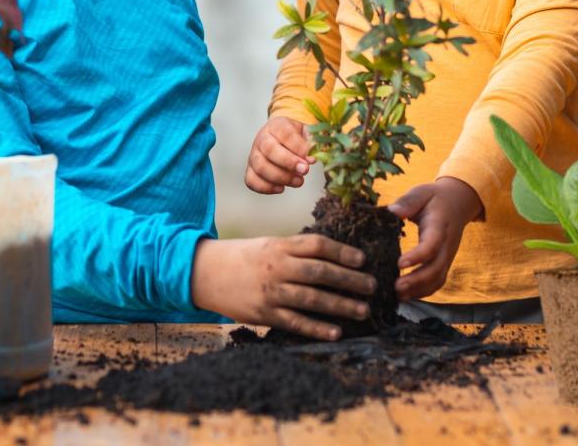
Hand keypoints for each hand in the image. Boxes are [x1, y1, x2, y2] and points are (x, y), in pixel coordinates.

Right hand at [191, 235, 375, 339]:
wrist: (204, 273)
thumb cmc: (242, 258)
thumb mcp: (268, 245)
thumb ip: (295, 251)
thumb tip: (332, 257)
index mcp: (279, 246)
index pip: (317, 245)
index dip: (342, 252)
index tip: (362, 260)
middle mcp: (277, 267)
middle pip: (321, 272)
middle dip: (350, 280)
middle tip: (372, 285)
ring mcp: (271, 291)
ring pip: (312, 298)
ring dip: (341, 305)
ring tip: (362, 309)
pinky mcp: (264, 313)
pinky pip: (296, 322)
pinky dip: (317, 328)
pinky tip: (335, 332)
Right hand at [245, 116, 313, 193]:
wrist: (280, 137)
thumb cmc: (294, 136)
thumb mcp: (305, 132)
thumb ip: (310, 143)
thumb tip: (311, 159)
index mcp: (276, 126)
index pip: (285, 134)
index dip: (297, 147)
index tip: (310, 159)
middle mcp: (261, 138)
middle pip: (269, 150)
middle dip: (289, 163)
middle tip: (305, 170)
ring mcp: (254, 154)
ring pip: (260, 167)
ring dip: (281, 177)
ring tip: (298, 181)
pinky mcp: (250, 169)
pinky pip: (252, 180)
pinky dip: (266, 187)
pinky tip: (281, 188)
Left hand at [387, 177, 482, 299]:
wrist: (458, 203)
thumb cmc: (435, 198)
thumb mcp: (422, 192)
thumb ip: (409, 201)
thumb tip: (393, 211)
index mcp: (440, 226)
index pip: (433, 244)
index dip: (418, 256)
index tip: (400, 263)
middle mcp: (446, 245)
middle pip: (436, 267)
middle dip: (417, 280)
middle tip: (396, 287)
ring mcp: (447, 256)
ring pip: (438, 279)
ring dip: (419, 290)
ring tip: (398, 295)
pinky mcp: (444, 263)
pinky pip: (437, 282)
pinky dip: (423, 291)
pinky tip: (406, 295)